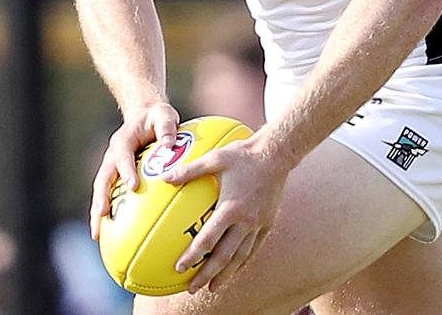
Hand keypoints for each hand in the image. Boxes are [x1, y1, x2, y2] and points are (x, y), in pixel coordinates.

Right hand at [90, 101, 178, 238]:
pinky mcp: (115, 176)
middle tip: (102, 215)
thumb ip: (167, 127)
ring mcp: (111, 167)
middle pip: (103, 178)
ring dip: (97, 211)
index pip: (123, 156)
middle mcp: (113, 156)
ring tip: (97, 234)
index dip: (126, 170)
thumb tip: (170, 143)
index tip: (133, 186)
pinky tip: (109, 235)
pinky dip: (106, 214)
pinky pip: (109, 196)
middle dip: (101, 197)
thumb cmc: (157, 117)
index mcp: (124, 141)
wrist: (145, 116)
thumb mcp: (164, 115)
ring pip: (101, 191)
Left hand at [163, 133, 288, 293]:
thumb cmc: (243, 155)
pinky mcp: (267, 223)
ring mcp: (258, 224)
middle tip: (193, 288)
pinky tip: (235, 268)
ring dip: (226, 274)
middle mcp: (245, 221)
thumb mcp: (214, 158)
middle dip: (208, 274)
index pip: (208, 238)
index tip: (179, 268)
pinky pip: (254, 247)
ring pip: (241, 256)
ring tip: (214, 287)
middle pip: (225, 255)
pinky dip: (243, 261)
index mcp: (231, 207)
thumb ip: (190, 170)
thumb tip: (165, 178)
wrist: (276, 154)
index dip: (193, 255)